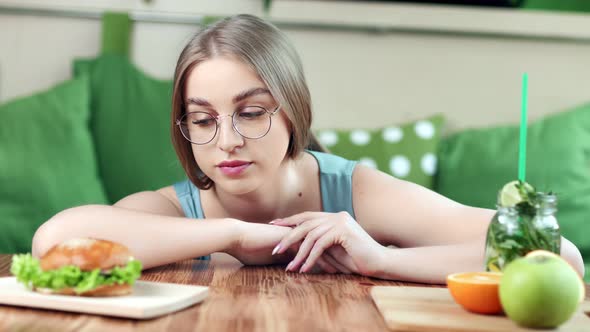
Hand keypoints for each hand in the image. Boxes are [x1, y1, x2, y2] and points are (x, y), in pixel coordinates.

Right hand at [226, 219, 348, 272]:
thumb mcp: (272, 253)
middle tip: (351, 266)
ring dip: (332, 259)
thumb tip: (292, 264)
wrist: (238, 236)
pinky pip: (309, 250)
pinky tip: (328, 270)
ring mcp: (296, 233)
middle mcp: (299, 231)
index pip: (318, 243)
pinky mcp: (291, 238)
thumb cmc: (250, 246)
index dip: (331, 253)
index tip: (343, 263)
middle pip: (324, 243)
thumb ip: (284, 256)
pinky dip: (319, 260)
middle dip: (338, 255)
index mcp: (296, 233)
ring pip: (320, 246)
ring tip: (344, 271)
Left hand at [270, 211, 385, 275]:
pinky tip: (304, 268)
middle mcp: (336, 216)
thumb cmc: (357, 260)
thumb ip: (318, 244)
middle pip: (305, 223)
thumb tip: (295, 245)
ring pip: (311, 235)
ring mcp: (340, 221)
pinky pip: (320, 244)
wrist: (380, 263)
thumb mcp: (334, 250)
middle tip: (274, 249)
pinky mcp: (344, 231)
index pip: (307, 217)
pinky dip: (310, 257)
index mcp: (334, 217)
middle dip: (288, 237)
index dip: (289, 221)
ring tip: (290, 266)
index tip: (273, 226)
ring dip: (298, 253)